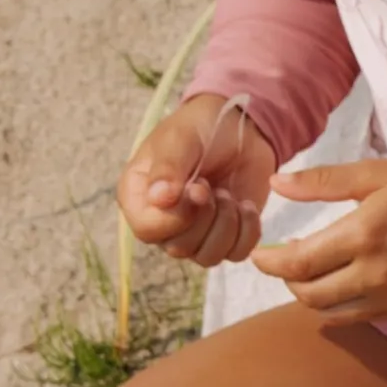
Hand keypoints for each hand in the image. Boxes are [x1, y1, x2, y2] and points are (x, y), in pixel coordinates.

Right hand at [118, 94, 275, 267]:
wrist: (240, 129)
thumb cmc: (201, 129)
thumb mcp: (181, 139)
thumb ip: (168, 167)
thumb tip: (159, 199)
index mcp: (138, 196)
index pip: (147, 230)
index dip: (176, 217)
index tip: (198, 187)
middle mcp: (162, 220)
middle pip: (179, 248)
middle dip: (205, 218)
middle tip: (214, 187)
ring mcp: (194, 233)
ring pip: (207, 257)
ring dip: (226, 226)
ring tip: (229, 195)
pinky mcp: (225, 237)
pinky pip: (235, 254)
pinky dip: (247, 233)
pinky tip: (246, 205)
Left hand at [253, 159, 386, 323]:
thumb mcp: (376, 174)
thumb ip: (322, 181)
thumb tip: (276, 184)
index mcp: (365, 234)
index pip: (299, 262)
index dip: (270, 262)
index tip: (260, 255)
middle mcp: (378, 273)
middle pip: (309, 294)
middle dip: (287, 280)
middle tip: (285, 261)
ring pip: (332, 312)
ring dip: (312, 295)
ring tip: (313, 273)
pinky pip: (361, 316)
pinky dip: (342, 305)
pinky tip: (344, 283)